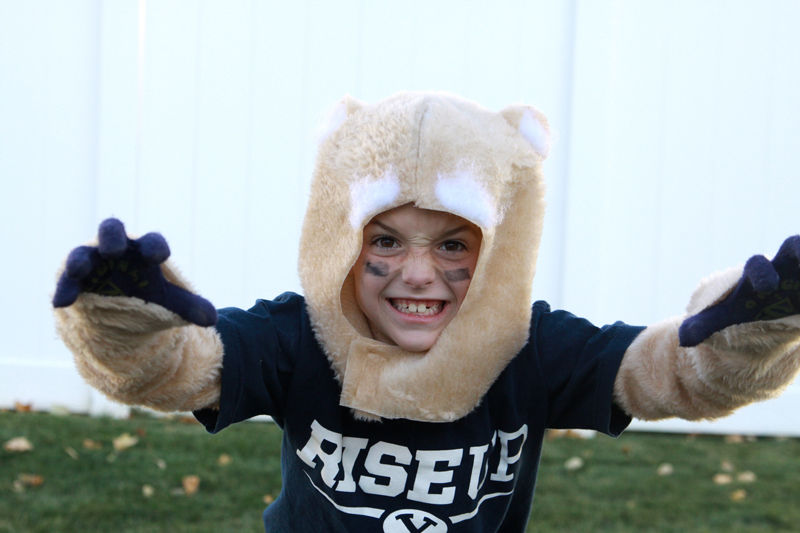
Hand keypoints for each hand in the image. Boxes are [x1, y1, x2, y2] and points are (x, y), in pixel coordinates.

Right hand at [53, 219, 216, 326]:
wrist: (121, 308)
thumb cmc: (148, 295)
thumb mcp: (170, 302)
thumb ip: (190, 307)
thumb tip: (213, 319)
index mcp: (145, 250)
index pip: (152, 242)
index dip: (154, 246)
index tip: (157, 256)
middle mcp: (118, 249)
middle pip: (112, 231)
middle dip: (112, 238)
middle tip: (114, 249)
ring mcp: (93, 262)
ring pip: (84, 253)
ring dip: (81, 260)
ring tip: (78, 270)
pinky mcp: (75, 279)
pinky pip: (67, 281)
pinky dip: (65, 289)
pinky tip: (62, 303)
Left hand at [679, 236, 799, 346]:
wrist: (768, 315)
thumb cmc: (743, 312)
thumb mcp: (722, 320)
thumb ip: (702, 326)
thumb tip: (683, 340)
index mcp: (756, 275)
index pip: (757, 266)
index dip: (762, 273)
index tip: (767, 288)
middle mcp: (785, 269)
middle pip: (794, 250)